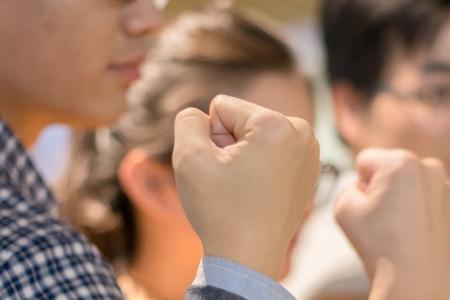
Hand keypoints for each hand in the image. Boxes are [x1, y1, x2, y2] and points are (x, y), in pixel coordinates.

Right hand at [173, 95, 319, 278]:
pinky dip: (260, 166)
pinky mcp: (309, 170)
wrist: (248, 259)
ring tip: (245, 186)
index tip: (222, 168)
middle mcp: (302, 132)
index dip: (211, 137)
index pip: (223, 107)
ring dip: (243, 155)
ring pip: (257, 136)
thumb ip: (188, 121)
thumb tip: (198, 114)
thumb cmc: (220, 211)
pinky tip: (258, 191)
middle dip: (229, 144)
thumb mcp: (189, 158)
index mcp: (277, 124)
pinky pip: (272, 152)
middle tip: (232, 180)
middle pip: (243, 120)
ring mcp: (310, 153)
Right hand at [335, 149, 449, 299]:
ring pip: (408, 181)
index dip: (359, 182)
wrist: (415, 282)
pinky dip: (417, 208)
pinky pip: (425, 196)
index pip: (365, 160)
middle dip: (382, 186)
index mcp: (400, 162)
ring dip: (400, 196)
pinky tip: (413, 230)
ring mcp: (446, 186)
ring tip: (398, 225)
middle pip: (389, 167)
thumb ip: (348, 185)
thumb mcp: (342, 207)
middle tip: (382, 216)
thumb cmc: (379, 244)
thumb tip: (365, 186)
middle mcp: (428, 167)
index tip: (368, 206)